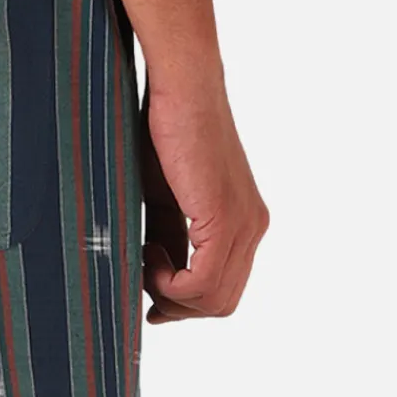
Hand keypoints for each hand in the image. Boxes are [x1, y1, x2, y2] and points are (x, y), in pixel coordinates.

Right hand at [141, 79, 267, 322]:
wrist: (181, 89)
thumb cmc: (166, 133)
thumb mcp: (166, 200)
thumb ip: (169, 238)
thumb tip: (156, 277)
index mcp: (244, 223)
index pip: (223, 290)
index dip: (184, 304)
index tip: (149, 294)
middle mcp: (253, 227)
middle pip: (221, 303)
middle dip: (176, 307)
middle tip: (143, 283)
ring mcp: (244, 225)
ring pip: (213, 300)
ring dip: (170, 294)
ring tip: (146, 259)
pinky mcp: (225, 219)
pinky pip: (202, 282)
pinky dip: (169, 282)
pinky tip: (150, 252)